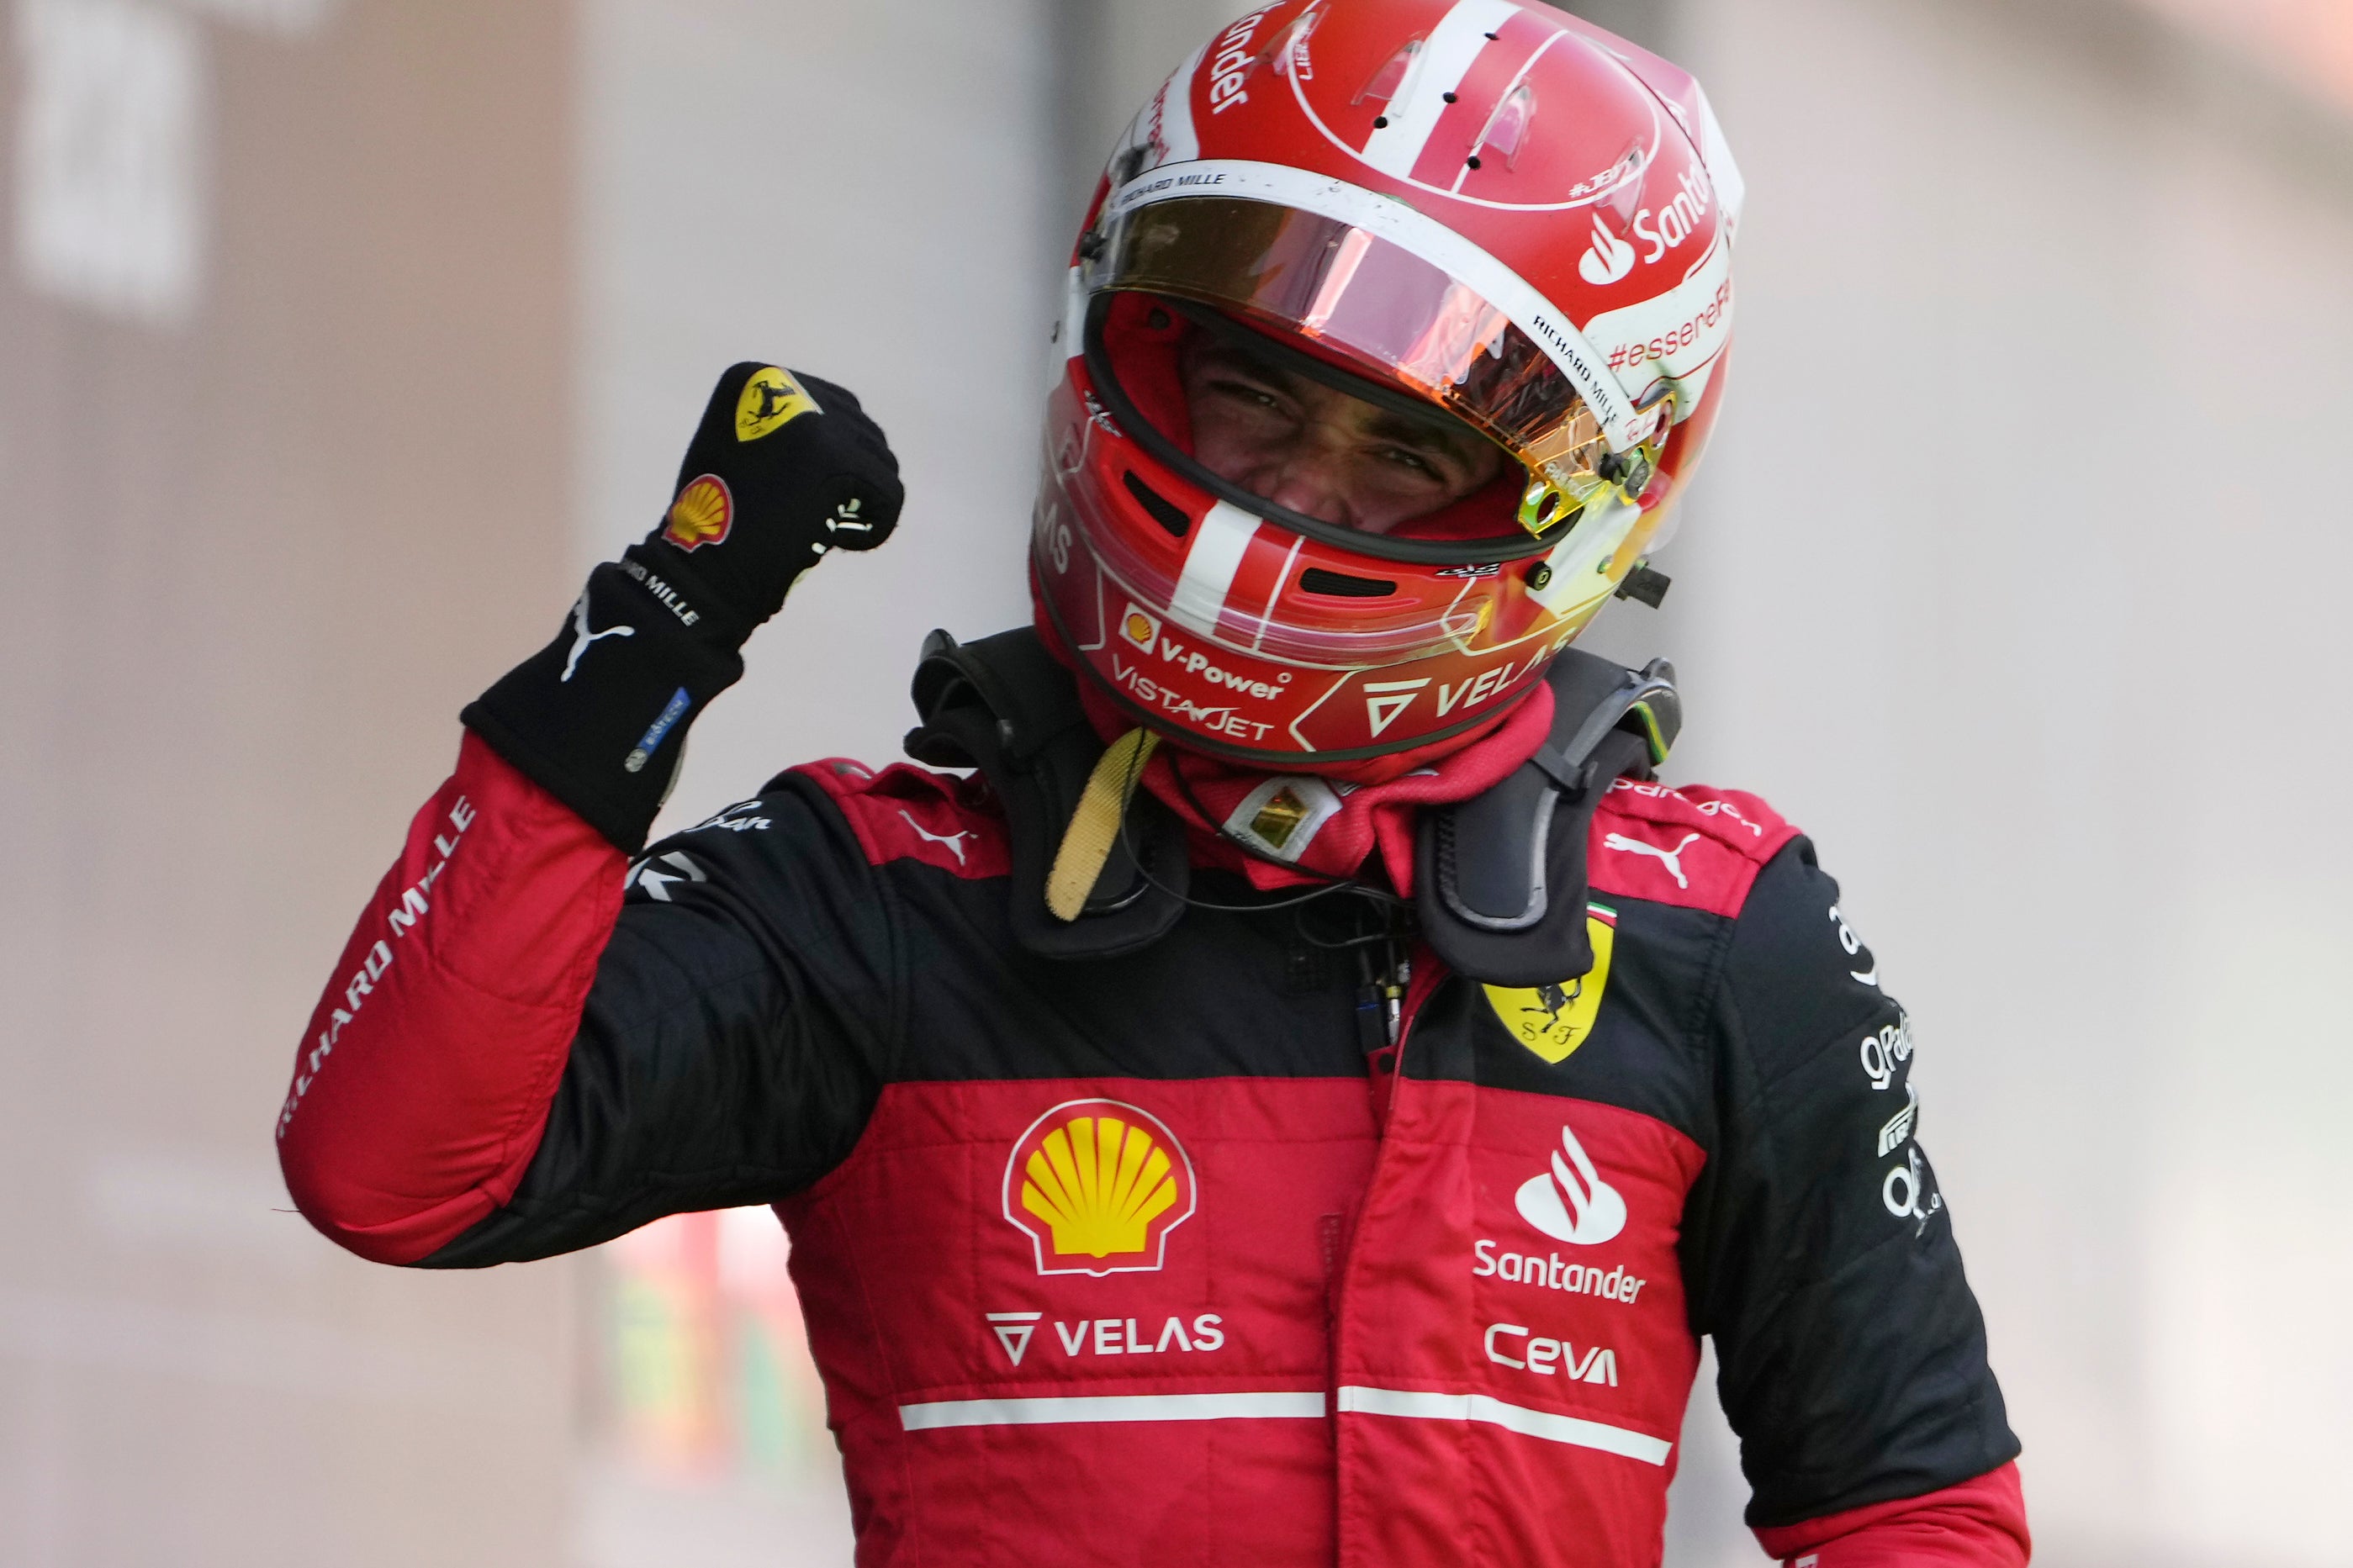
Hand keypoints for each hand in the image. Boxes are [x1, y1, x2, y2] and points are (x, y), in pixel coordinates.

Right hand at [627, 363, 903, 633]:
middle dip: (849, 480)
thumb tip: (854, 431)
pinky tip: (836, 541)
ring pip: (880, 461)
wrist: (701, 569)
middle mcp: (784, 384)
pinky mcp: (837, 458)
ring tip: (815, 526)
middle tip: (808, 515)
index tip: (793, 494)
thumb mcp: (741, 448)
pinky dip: (875, 526)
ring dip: (859, 503)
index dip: (828, 462)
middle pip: (862, 431)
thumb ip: (787, 428)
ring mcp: (813, 419)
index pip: (834, 409)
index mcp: (756, 376)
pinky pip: (890, 494)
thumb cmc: (719, 523)